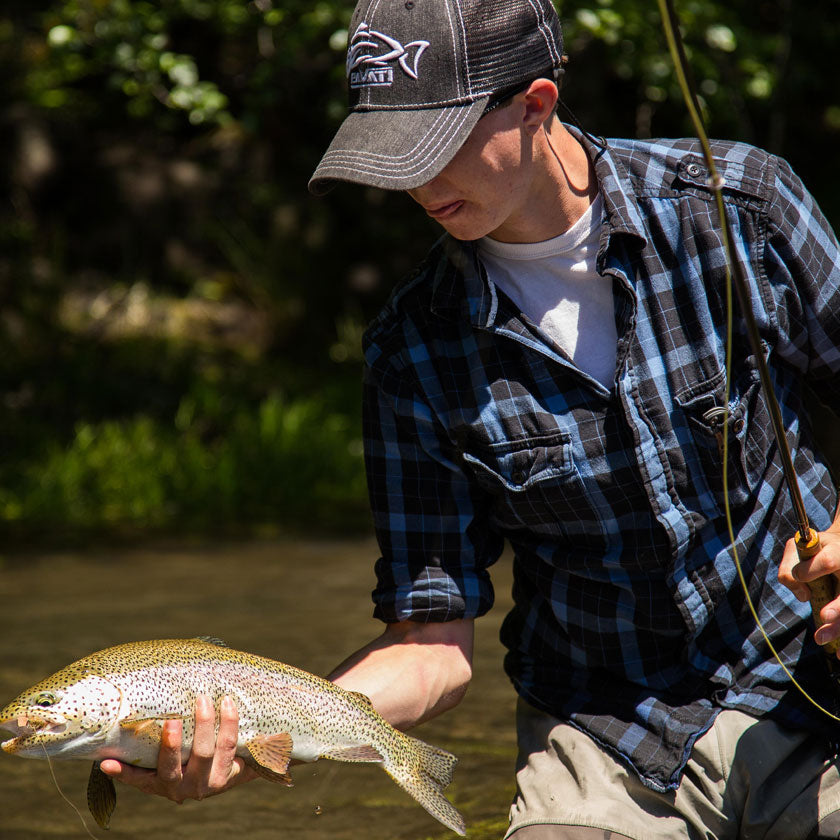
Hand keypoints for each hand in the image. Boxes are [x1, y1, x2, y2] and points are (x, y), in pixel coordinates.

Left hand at [100, 694, 258, 802]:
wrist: (207, 786)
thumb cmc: (231, 758)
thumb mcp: (250, 754)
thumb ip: (263, 739)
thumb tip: (291, 722)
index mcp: (225, 776)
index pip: (229, 747)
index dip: (230, 724)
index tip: (228, 700)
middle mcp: (200, 786)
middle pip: (202, 755)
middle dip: (203, 726)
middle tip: (201, 700)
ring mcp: (174, 788)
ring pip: (170, 769)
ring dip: (169, 745)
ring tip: (169, 723)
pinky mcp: (152, 787)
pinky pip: (137, 780)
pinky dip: (122, 772)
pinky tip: (107, 763)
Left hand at [778, 527, 839, 646]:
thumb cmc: (815, 549)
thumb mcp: (797, 548)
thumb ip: (789, 567)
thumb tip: (803, 596)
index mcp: (837, 552)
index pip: (828, 561)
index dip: (811, 569)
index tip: (800, 575)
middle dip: (839, 607)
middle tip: (825, 616)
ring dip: (839, 628)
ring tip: (821, 638)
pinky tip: (839, 654)